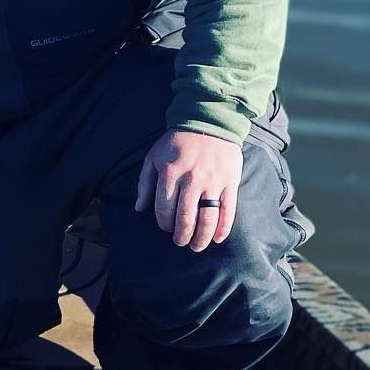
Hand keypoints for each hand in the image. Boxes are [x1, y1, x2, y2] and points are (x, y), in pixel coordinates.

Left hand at [135, 130, 242, 250]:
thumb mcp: (153, 157)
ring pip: (207, 217)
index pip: (165, 208)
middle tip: (180, 242)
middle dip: (182, 235)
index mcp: (170, 173)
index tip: (165, 228)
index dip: (164, 223)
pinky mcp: (230, 182)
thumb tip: (139, 209)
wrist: (209, 123)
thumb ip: (145, 183)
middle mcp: (192, 179)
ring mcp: (213, 182)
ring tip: (196, 246)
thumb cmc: (177, 142)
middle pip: (186, 217)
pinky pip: (228, 210)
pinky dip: (223, 228)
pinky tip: (217, 238)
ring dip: (201, 237)